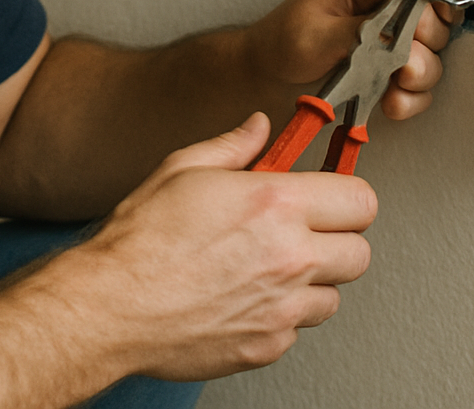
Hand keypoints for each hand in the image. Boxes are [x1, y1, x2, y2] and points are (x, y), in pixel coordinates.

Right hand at [56, 113, 376, 379]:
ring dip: (313, 280)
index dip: (348, 195)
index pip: (360, 200)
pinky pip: (299, 328)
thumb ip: (234, 145)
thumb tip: (258, 128)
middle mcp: (289, 256)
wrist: (113, 305)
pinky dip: (282, 314)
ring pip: (334, 295)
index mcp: (276, 204)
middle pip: (359, 252)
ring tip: (272, 264)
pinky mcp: (268, 345)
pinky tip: (249, 294)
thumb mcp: (184, 168)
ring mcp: (282, 307)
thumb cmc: (142, 240)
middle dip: (338, 238)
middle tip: (307, 230)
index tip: (333, 194)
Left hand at [246, 0, 465, 119]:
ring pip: (432, 52)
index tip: (437, 20)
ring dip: (420, 74)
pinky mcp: (389, 65)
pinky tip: (391, 102)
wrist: (266, 73)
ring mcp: (389, 36)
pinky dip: (411, 96)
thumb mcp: (317, 34)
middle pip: (435, 13)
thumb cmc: (283, 42)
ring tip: (396, 85)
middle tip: (403, 61)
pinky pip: (418, 82)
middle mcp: (384, 3)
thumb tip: (398, 33)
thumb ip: (361, 31)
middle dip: (426, 42)